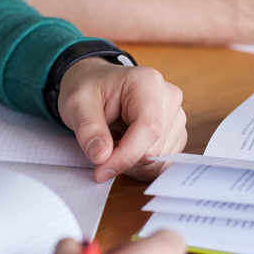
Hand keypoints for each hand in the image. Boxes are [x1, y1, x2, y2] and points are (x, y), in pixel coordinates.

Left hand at [57, 58, 186, 181]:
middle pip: (154, 150)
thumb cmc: (89, 89)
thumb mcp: (77, 103)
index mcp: (148, 82)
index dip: (125, 156)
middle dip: (124, 160)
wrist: (97, 84)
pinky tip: (125, 149)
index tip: (100, 171)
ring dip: (131, 164)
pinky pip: (162, 164)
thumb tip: (101, 156)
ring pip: (159, 161)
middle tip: (101, 149)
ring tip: (113, 143)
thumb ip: (88, 129)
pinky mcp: (176, 133)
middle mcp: (169, 98)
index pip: (149, 129)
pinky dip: (140, 166)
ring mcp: (176, 116)